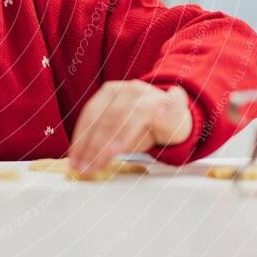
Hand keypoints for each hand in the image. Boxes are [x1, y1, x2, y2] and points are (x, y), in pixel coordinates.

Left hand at [69, 80, 192, 172]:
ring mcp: (143, 93)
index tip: (74, 160)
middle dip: (89, 146)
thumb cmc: (148, 127)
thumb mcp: (122, 134)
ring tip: (96, 164)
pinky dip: (125, 135)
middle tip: (83, 167)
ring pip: (116, 118)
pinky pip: (138, 118)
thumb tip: (82, 161)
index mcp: (109, 93)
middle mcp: (124, 89)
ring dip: (103, 145)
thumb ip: (103, 141)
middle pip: (101, 118)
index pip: (89, 115)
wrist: (183, 119)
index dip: (79, 139)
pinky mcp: (161, 102)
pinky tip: (116, 150)